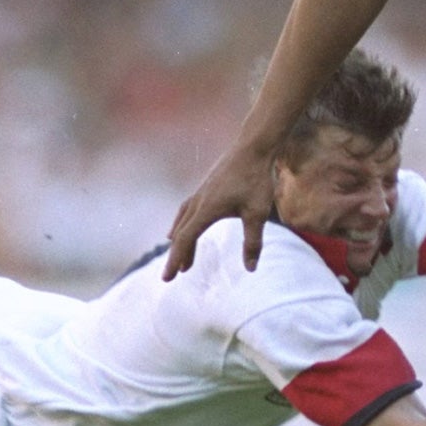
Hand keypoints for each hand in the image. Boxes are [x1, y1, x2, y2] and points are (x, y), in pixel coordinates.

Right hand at [165, 142, 275, 277]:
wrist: (253, 147)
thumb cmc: (257, 179)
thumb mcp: (258, 213)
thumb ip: (253, 242)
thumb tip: (250, 269)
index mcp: (207, 209)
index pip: (185, 239)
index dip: (176, 259)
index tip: (168, 278)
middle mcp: (199, 201)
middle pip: (181, 233)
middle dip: (176, 255)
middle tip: (171, 276)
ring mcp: (201, 193)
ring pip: (183, 221)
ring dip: (181, 241)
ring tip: (182, 259)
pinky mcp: (206, 187)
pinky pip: (188, 210)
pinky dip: (183, 223)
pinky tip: (186, 225)